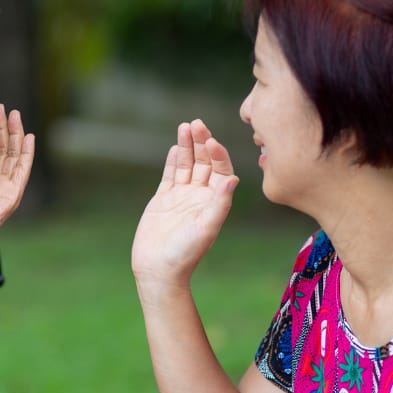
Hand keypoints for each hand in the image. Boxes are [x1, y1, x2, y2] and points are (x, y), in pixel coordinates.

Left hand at [0, 103, 34, 249]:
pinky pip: (22, 169)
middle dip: (1, 127)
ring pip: (13, 154)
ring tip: (13, 114)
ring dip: (14, 133)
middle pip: (2, 149)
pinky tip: (28, 136)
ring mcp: (5, 188)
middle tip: (1, 107)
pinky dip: (26, 153)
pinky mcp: (13, 194)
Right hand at [132, 119, 238, 286]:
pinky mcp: (163, 199)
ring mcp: (181, 196)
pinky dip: (173, 160)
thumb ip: (219, 203)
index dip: (217, 154)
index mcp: (214, 202)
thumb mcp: (206, 228)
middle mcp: (200, 196)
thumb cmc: (185, 253)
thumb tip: (233, 179)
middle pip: (204, 162)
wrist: (158, 269)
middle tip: (197, 124)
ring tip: (185, 126)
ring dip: (187, 146)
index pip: (220, 170)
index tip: (211, 141)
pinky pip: (170, 174)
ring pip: (187, 164)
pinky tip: (175, 146)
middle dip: (201, 142)